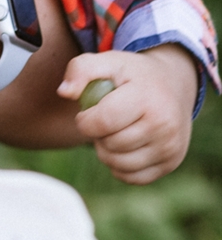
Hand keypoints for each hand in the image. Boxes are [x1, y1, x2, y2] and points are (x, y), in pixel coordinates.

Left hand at [58, 46, 198, 183]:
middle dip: (98, 135)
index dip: (85, 121)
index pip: (103, 122)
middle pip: (110, 145)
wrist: (174, 85)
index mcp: (145, 98)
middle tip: (105, 120)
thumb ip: (80, 69)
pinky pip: (133, 178)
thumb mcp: (108, 61)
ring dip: (107, 152)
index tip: (87, 113)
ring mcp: (170, 147)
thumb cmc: (132, 74)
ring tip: (114, 132)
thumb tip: (64, 92)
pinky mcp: (171, 163)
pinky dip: (121, 167)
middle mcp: (163, 125)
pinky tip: (124, 147)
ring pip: (119, 165)